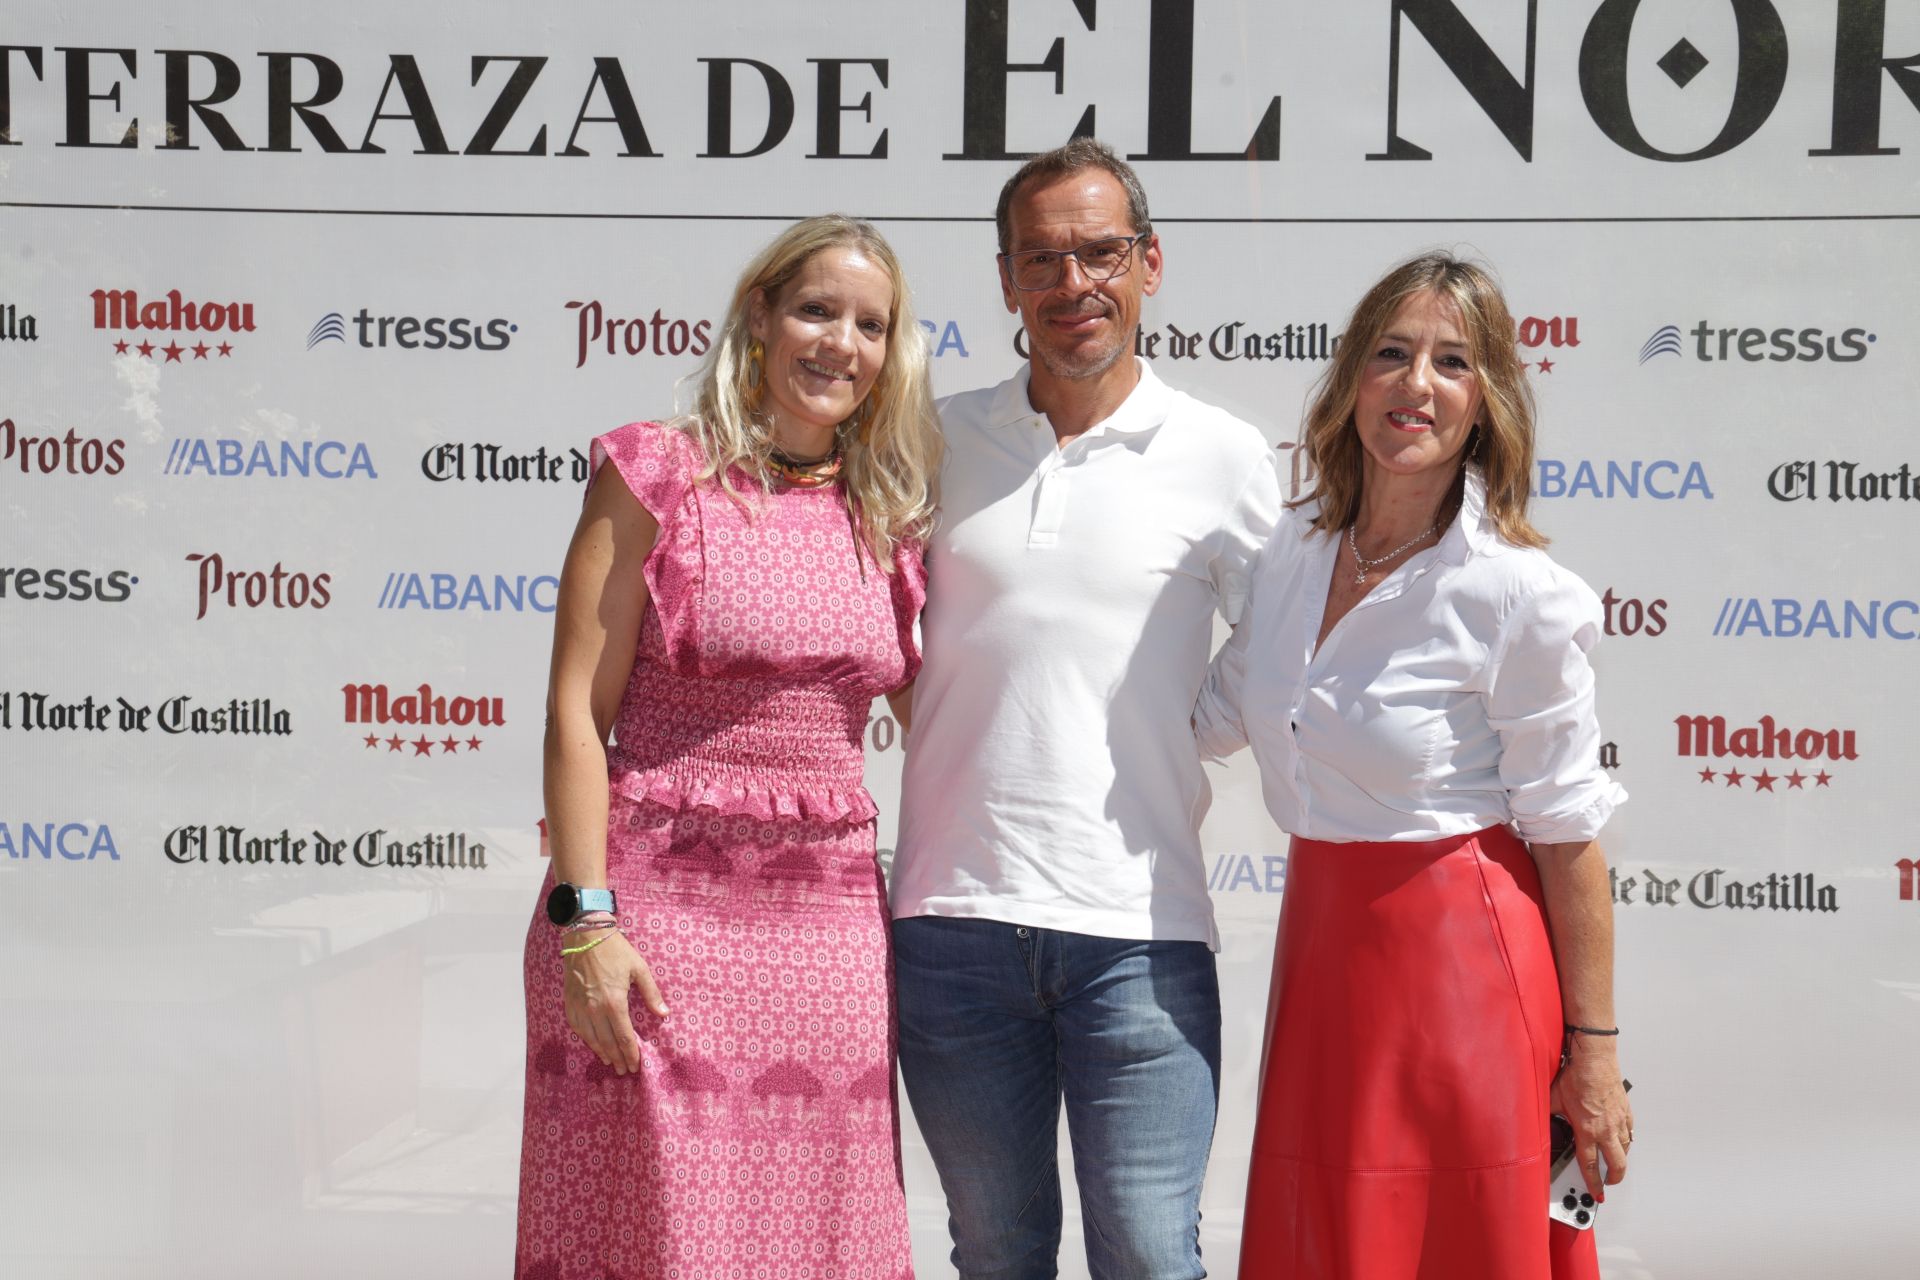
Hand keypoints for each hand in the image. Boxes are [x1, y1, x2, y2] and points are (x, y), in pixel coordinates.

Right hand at [561, 930, 667, 1075]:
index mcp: (614, 1002)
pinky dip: (586, 1039)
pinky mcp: (570, 1003)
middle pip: (608, 1042)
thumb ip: (652, 994)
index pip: (624, 1037)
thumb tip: (664, 1014)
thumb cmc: (616, 951)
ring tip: (611, 1062)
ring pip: (591, 1039)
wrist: (585, 937)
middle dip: (619, 1059)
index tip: (637, 1065)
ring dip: (602, 1053)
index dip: (631, 1053)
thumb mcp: (639, 969)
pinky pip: (577, 1028)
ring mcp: (580, 1007)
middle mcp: (595, 1009)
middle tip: (626, 1070)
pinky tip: (592, 1044)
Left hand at [1551, 1038, 1631, 1198]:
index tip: (1597, 1192)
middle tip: (1609, 1183)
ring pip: (1625, 1149)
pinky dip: (1627, 1140)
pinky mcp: (1626, 1111)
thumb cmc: (1576, 1077)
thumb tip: (1539, 1123)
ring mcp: (1618, 1121)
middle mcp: (1605, 1129)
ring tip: (1613, 1162)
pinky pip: (1630, 1132)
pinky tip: (1622, 1139)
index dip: (1593, 1182)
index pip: (1590, 1165)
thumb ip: (1549, 1116)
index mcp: (1586, 1130)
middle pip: (1616, 1164)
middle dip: (1614, 1178)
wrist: (1595, 1060)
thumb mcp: (1553, 1100)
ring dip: (1620, 1159)